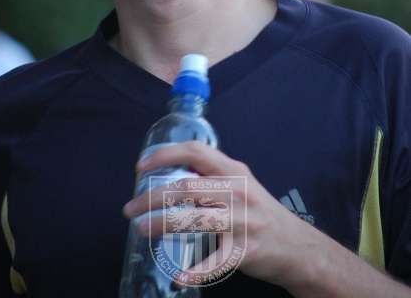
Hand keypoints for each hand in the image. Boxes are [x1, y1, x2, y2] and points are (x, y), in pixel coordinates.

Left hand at [122, 141, 317, 289]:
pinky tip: (178, 276)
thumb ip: (212, 177)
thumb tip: (171, 175)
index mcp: (234, 171)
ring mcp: (241, 222)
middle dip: (150, 197)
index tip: (140, 167)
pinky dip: (194, 272)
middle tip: (130, 208)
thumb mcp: (241, 185)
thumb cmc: (260, 212)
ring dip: (160, 224)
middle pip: (186, 187)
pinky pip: (214, 262)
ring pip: (192, 220)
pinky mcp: (244, 251)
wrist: (297, 246)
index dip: (165, 155)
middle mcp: (237, 191)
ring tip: (142, 229)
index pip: (195, 151)